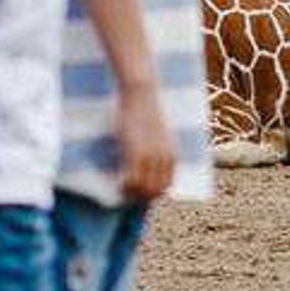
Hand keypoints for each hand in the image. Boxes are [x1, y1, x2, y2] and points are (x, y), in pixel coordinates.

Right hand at [114, 86, 176, 204]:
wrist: (142, 94)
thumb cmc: (145, 110)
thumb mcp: (157, 134)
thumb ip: (157, 149)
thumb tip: (148, 160)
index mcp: (172, 154)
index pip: (167, 185)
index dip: (154, 192)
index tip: (140, 192)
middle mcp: (165, 158)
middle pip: (157, 191)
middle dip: (142, 196)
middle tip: (127, 193)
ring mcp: (151, 157)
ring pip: (144, 189)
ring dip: (132, 194)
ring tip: (121, 189)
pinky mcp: (136, 153)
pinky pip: (132, 181)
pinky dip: (125, 187)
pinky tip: (117, 184)